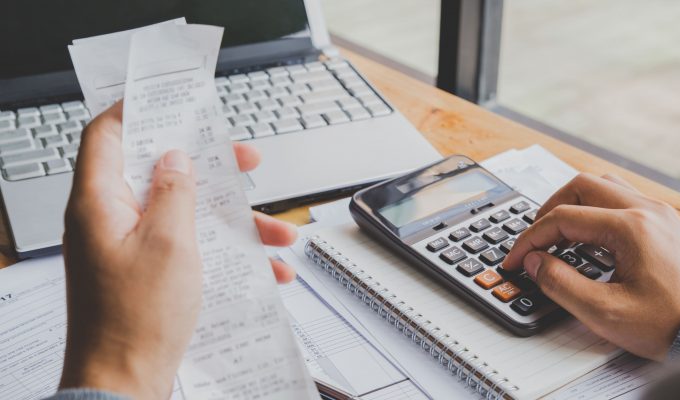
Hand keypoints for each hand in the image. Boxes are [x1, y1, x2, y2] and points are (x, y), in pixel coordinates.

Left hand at [59, 102, 296, 397]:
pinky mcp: (148, 274)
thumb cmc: (135, 320)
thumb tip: (176, 159)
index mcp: (100, 203)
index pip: (106, 135)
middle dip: (210, 166)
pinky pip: (191, 249)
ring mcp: (129, 249)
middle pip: (160, 172)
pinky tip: (265, 270)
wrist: (125, 386)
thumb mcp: (168, 243)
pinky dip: (226, 254)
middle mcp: (110, 221)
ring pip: (187, 214)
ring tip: (280, 232)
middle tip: (244, 159)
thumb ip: (174, 192)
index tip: (173, 101)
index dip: (137, 111)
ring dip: (234, 220)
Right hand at [502, 173, 679, 360]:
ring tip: (557, 233)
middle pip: (581, 185)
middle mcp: (646, 211)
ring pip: (603, 185)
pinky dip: (594, 210)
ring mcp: (657, 213)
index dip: (531, 239)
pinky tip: (586, 237)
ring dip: (573, 203)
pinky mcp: (663, 223)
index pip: (564, 217)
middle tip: (533, 239)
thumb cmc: (669, 323)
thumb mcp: (604, 312)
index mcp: (631, 228)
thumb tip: (534, 261)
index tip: (516, 260)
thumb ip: (560, 283)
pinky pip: (620, 199)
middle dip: (549, 210)